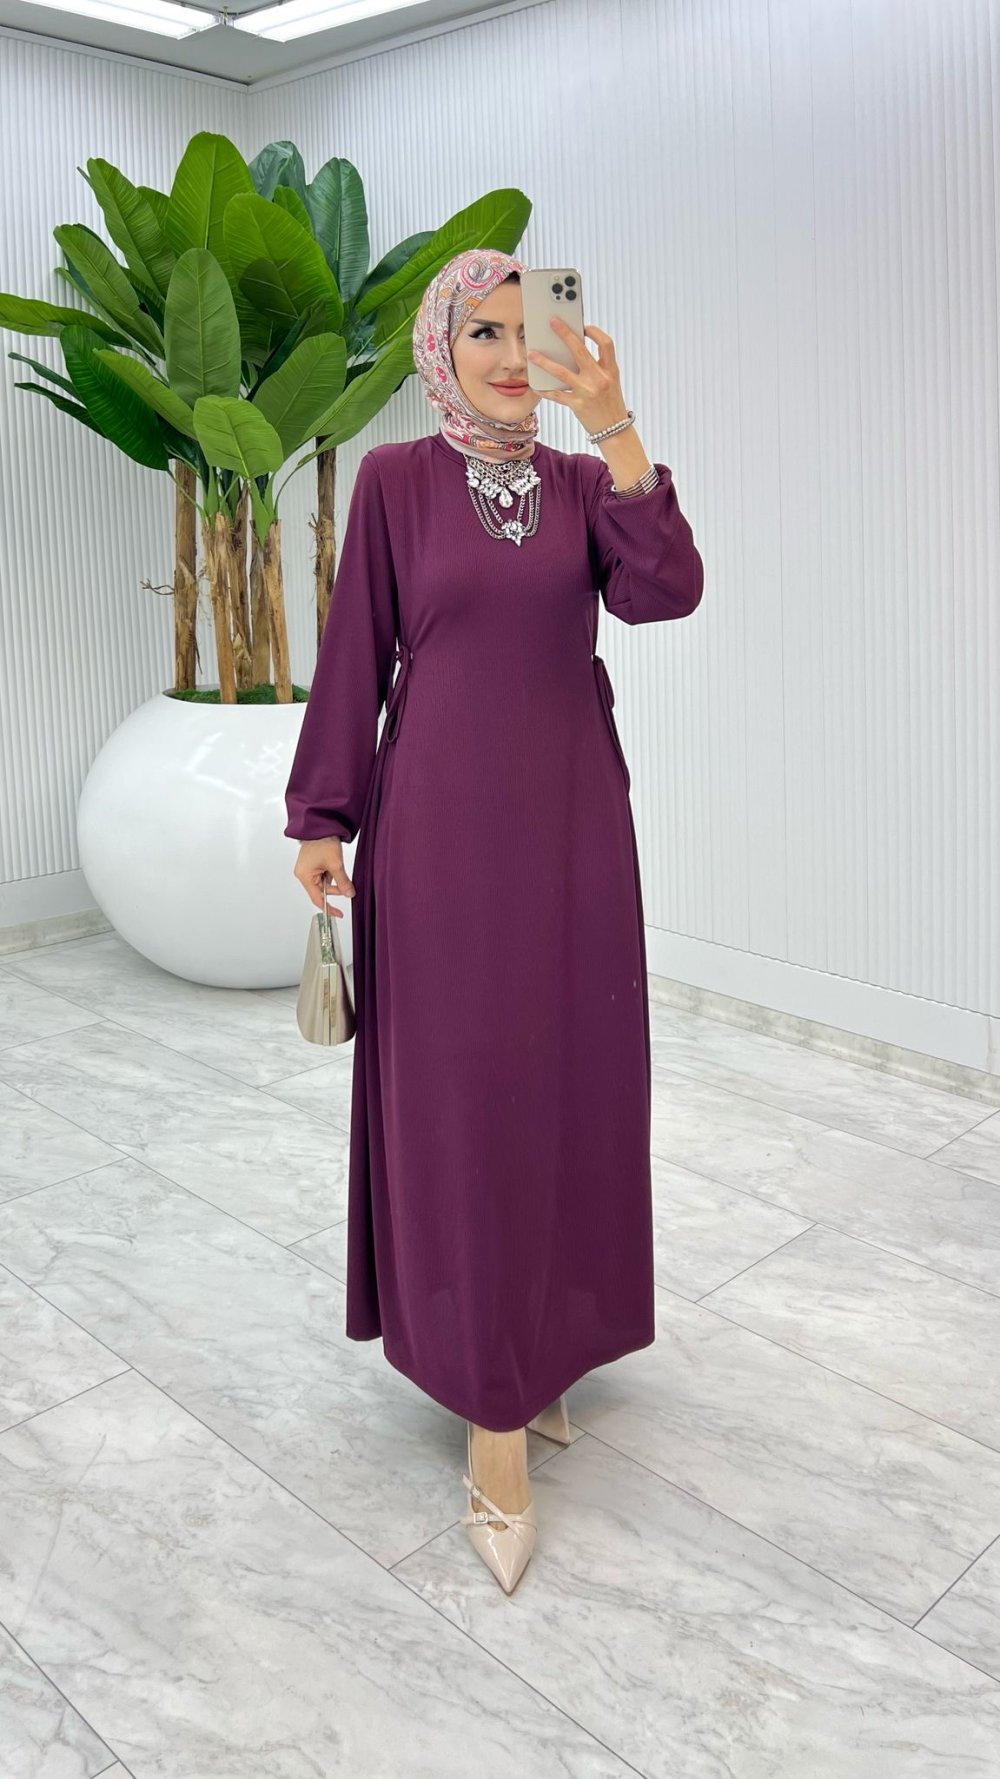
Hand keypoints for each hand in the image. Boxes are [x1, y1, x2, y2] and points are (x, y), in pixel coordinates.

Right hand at [294, 837, 353, 914]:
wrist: (321, 825)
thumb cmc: (323, 841)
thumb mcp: (336, 864)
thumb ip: (342, 881)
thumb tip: (349, 894)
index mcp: (305, 876)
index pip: (317, 899)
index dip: (329, 908)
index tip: (339, 914)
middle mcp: (303, 874)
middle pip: (322, 890)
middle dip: (336, 888)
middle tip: (348, 884)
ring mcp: (308, 869)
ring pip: (324, 882)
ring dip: (334, 878)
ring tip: (338, 865)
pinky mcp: (312, 864)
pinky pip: (324, 874)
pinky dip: (332, 872)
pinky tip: (334, 863)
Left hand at [526, 317, 629, 434]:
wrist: (615, 431)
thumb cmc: (610, 404)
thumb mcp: (611, 382)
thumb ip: (596, 367)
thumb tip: (572, 351)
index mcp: (611, 370)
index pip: (606, 343)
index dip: (595, 332)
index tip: (583, 326)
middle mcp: (600, 378)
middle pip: (579, 350)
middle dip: (564, 333)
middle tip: (552, 321)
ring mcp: (587, 392)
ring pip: (561, 371)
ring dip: (544, 361)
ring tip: (531, 354)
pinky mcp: (577, 405)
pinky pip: (556, 394)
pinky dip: (544, 390)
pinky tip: (535, 385)